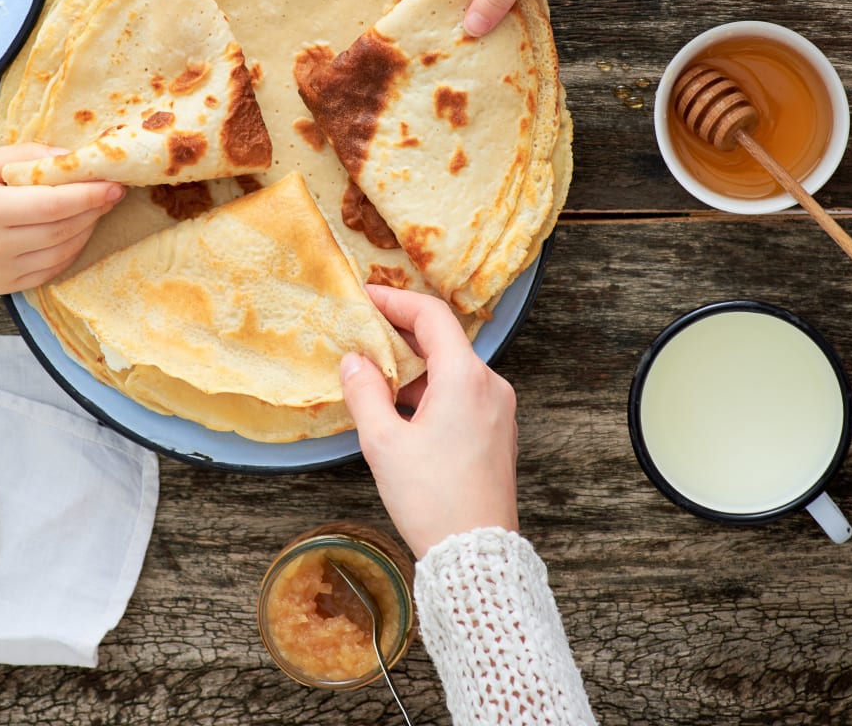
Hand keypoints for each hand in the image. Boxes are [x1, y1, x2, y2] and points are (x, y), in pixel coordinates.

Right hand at [0, 144, 123, 294]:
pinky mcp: (5, 287)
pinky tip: (76, 231)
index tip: (115, 184)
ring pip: (62, 252)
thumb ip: (26, 157)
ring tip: (96, 209)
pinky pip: (51, 270)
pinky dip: (70, 250)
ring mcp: (2, 271)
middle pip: (63, 229)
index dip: (90, 195)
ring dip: (87, 230)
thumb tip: (70, 156)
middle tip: (112, 192)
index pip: (54, 205)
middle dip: (94, 210)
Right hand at [340, 285, 518, 558]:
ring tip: (372, 377)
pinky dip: (429, 390)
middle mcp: (490, 385)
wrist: (476, 554)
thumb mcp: (384, 443)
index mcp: (466, 378)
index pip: (432, 316)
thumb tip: (354, 362)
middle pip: (443, 340)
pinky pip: (461, 394)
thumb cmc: (432, 499)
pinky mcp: (496, 431)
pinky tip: (399, 408)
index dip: (396, 301)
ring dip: (413, 367)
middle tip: (362, 335)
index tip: (366, 297)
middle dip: (400, 335)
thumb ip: (365, 393)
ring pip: (451, 369)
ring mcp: (497, 409)